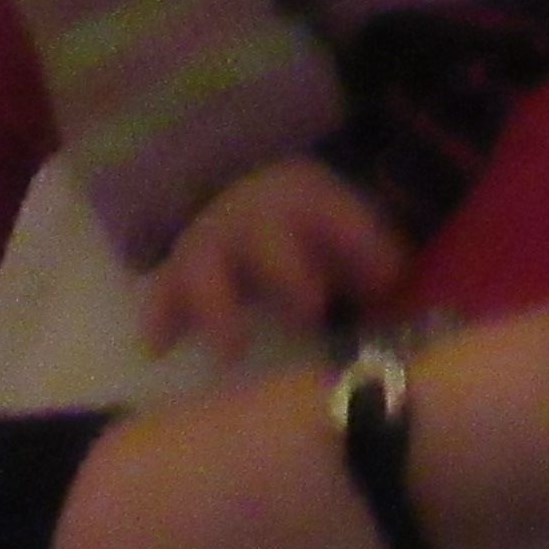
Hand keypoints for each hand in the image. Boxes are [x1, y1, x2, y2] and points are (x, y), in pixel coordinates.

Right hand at [142, 154, 414, 357]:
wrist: (252, 202)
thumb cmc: (313, 231)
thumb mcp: (350, 232)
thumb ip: (374, 258)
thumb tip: (391, 286)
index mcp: (304, 197)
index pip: (334, 213)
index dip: (357, 241)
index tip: (382, 281)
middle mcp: (253, 216)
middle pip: (265, 237)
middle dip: (287, 272)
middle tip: (312, 311)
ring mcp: (211, 242)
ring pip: (204, 264)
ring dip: (219, 307)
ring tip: (234, 351)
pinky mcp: (179, 272)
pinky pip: (162, 291)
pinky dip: (160, 317)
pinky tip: (158, 348)